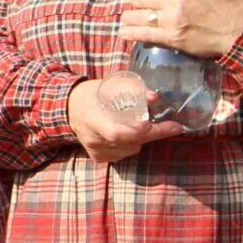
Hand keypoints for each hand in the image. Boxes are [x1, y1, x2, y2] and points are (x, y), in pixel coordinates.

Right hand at [67, 78, 185, 163]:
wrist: (69, 109)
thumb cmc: (91, 94)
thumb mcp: (109, 85)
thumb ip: (132, 89)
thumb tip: (154, 98)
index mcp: (92, 119)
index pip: (116, 132)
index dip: (136, 131)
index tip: (152, 124)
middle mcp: (93, 138)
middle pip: (129, 142)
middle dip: (153, 133)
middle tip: (173, 126)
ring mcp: (95, 150)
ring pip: (130, 149)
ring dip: (142, 138)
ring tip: (142, 125)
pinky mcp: (98, 157)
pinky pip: (124, 154)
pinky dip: (132, 145)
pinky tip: (129, 134)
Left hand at [120, 0, 242, 58]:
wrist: (241, 32)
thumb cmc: (233, 1)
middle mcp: (175, 0)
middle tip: (141, 2)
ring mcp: (171, 20)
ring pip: (137, 16)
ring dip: (130, 16)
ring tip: (129, 17)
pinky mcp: (171, 38)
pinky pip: (143, 34)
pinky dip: (130, 33)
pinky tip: (125, 31)